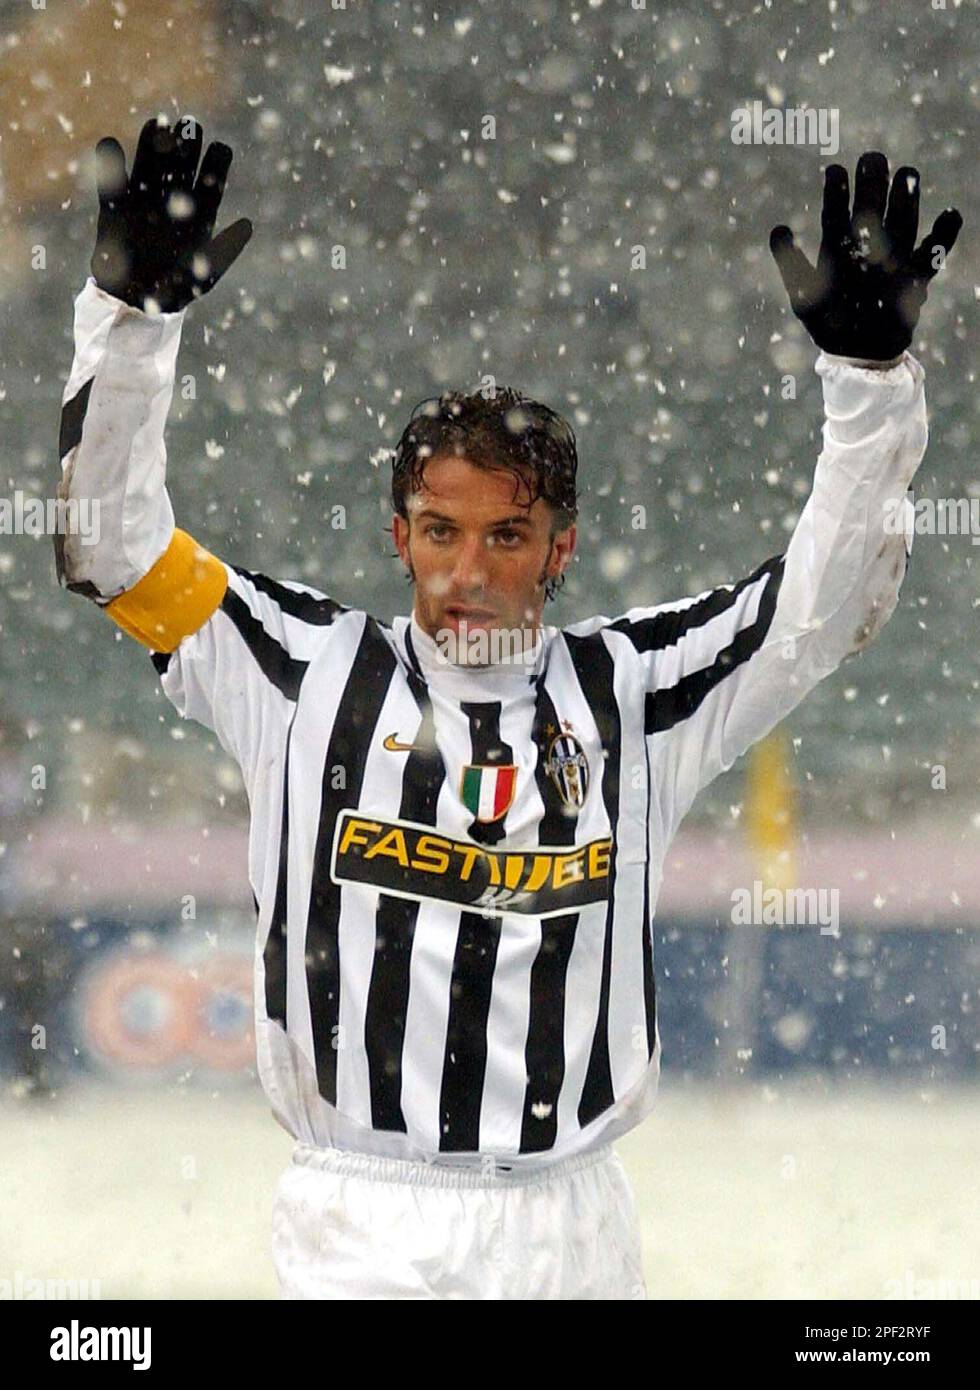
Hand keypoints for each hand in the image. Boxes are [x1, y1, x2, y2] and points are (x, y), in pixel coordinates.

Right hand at [91, 113, 252, 313]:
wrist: (136, 306)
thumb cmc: (176, 291)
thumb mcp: (205, 275)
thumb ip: (223, 250)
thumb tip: (247, 225)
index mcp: (196, 217)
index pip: (209, 184)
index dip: (215, 165)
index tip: (221, 147)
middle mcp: (169, 204)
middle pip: (179, 167)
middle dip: (186, 146)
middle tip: (191, 125)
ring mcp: (142, 204)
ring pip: (149, 168)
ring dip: (152, 146)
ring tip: (158, 124)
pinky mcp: (114, 212)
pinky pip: (111, 186)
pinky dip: (109, 166)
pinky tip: (111, 146)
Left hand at [769, 151, 961, 360]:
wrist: (858, 354)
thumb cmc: (829, 324)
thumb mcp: (805, 298)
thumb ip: (792, 265)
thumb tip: (778, 230)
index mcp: (839, 250)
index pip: (836, 215)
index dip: (835, 193)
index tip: (834, 169)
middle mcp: (868, 249)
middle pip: (873, 211)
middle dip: (873, 184)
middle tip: (873, 158)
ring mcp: (893, 261)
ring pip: (902, 225)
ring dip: (905, 200)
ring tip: (907, 174)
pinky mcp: (916, 279)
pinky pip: (933, 256)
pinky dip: (944, 237)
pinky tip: (950, 214)